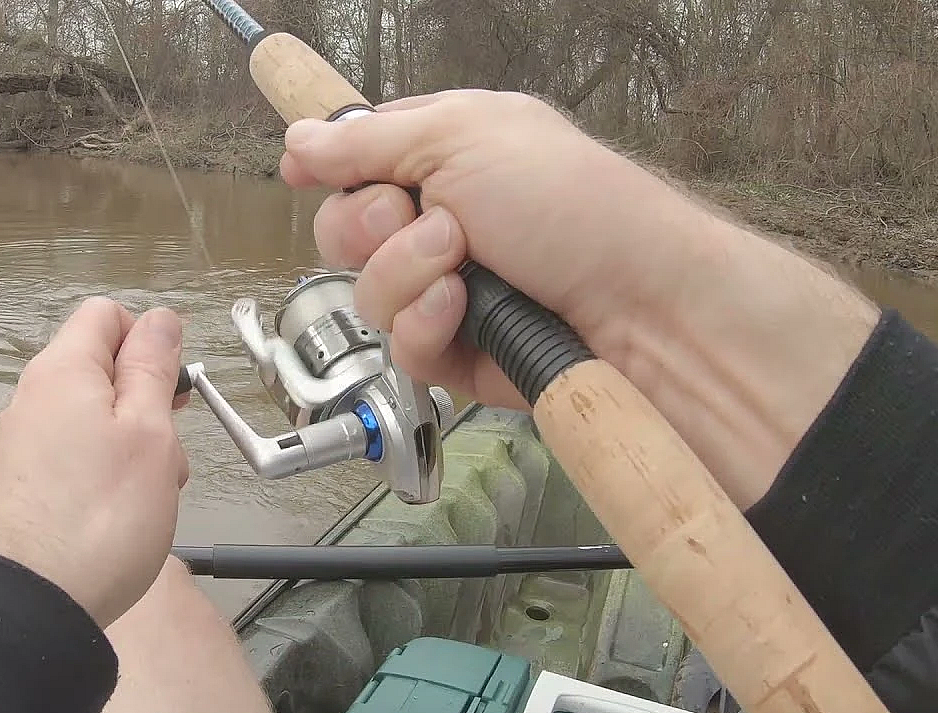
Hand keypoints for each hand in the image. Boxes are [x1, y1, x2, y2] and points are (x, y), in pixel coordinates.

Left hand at [0, 297, 189, 627]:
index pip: (106, 314)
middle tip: (170, 447)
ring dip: (134, 442)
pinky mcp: (23, 483)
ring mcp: (24, 442)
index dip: (149, 338)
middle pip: (100, 367)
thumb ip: (154, 368)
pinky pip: (75, 454)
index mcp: (63, 370)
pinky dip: (107, 471)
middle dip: (147, 398)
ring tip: (152, 491)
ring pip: (93, 416)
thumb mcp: (149, 432)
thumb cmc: (100, 517)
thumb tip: (160, 319)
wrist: (31, 604)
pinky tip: (123, 512)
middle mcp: (34, 397)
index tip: (175, 384)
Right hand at [280, 89, 711, 408]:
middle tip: (422, 216)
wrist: (639, 304)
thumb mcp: (462, 136)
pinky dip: (427, 325)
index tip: (303, 170)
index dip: (327, 165)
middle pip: (343, 230)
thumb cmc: (572, 203)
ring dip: (406, 275)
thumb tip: (298, 137)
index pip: (356, 158)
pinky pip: (400, 347)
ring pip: (366, 294)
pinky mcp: (456, 351)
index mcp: (443, 155)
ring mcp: (446, 290)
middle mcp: (439, 222)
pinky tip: (463, 313)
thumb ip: (368, 141)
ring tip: (462, 266)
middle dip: (370, 227)